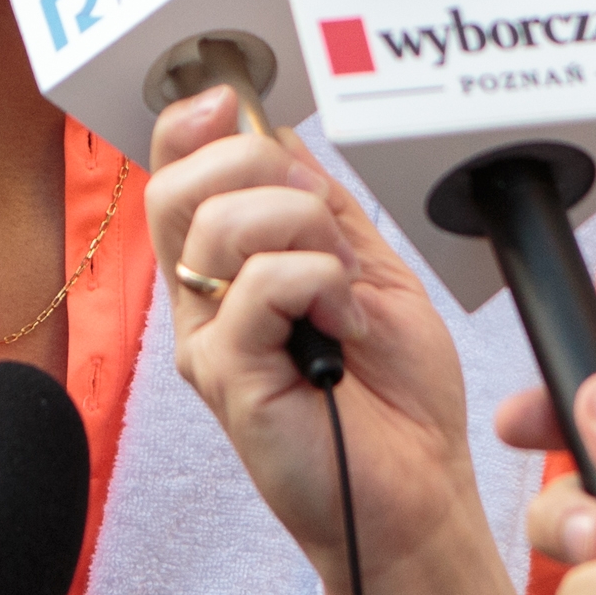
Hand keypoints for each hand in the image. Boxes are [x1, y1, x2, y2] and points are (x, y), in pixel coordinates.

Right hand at [147, 84, 484, 594]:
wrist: (419, 492)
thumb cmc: (394, 398)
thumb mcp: (367, 273)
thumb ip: (320, 211)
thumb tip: (275, 137)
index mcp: (227, 273)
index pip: (177, 178)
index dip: (192, 127)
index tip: (231, 101)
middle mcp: (203, 303)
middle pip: (179, 188)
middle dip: (260, 169)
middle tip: (321, 220)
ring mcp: (209, 340)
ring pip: (224, 226)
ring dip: (308, 233)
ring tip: (345, 288)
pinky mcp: (227, 376)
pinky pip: (261, 284)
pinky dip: (321, 283)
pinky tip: (345, 326)